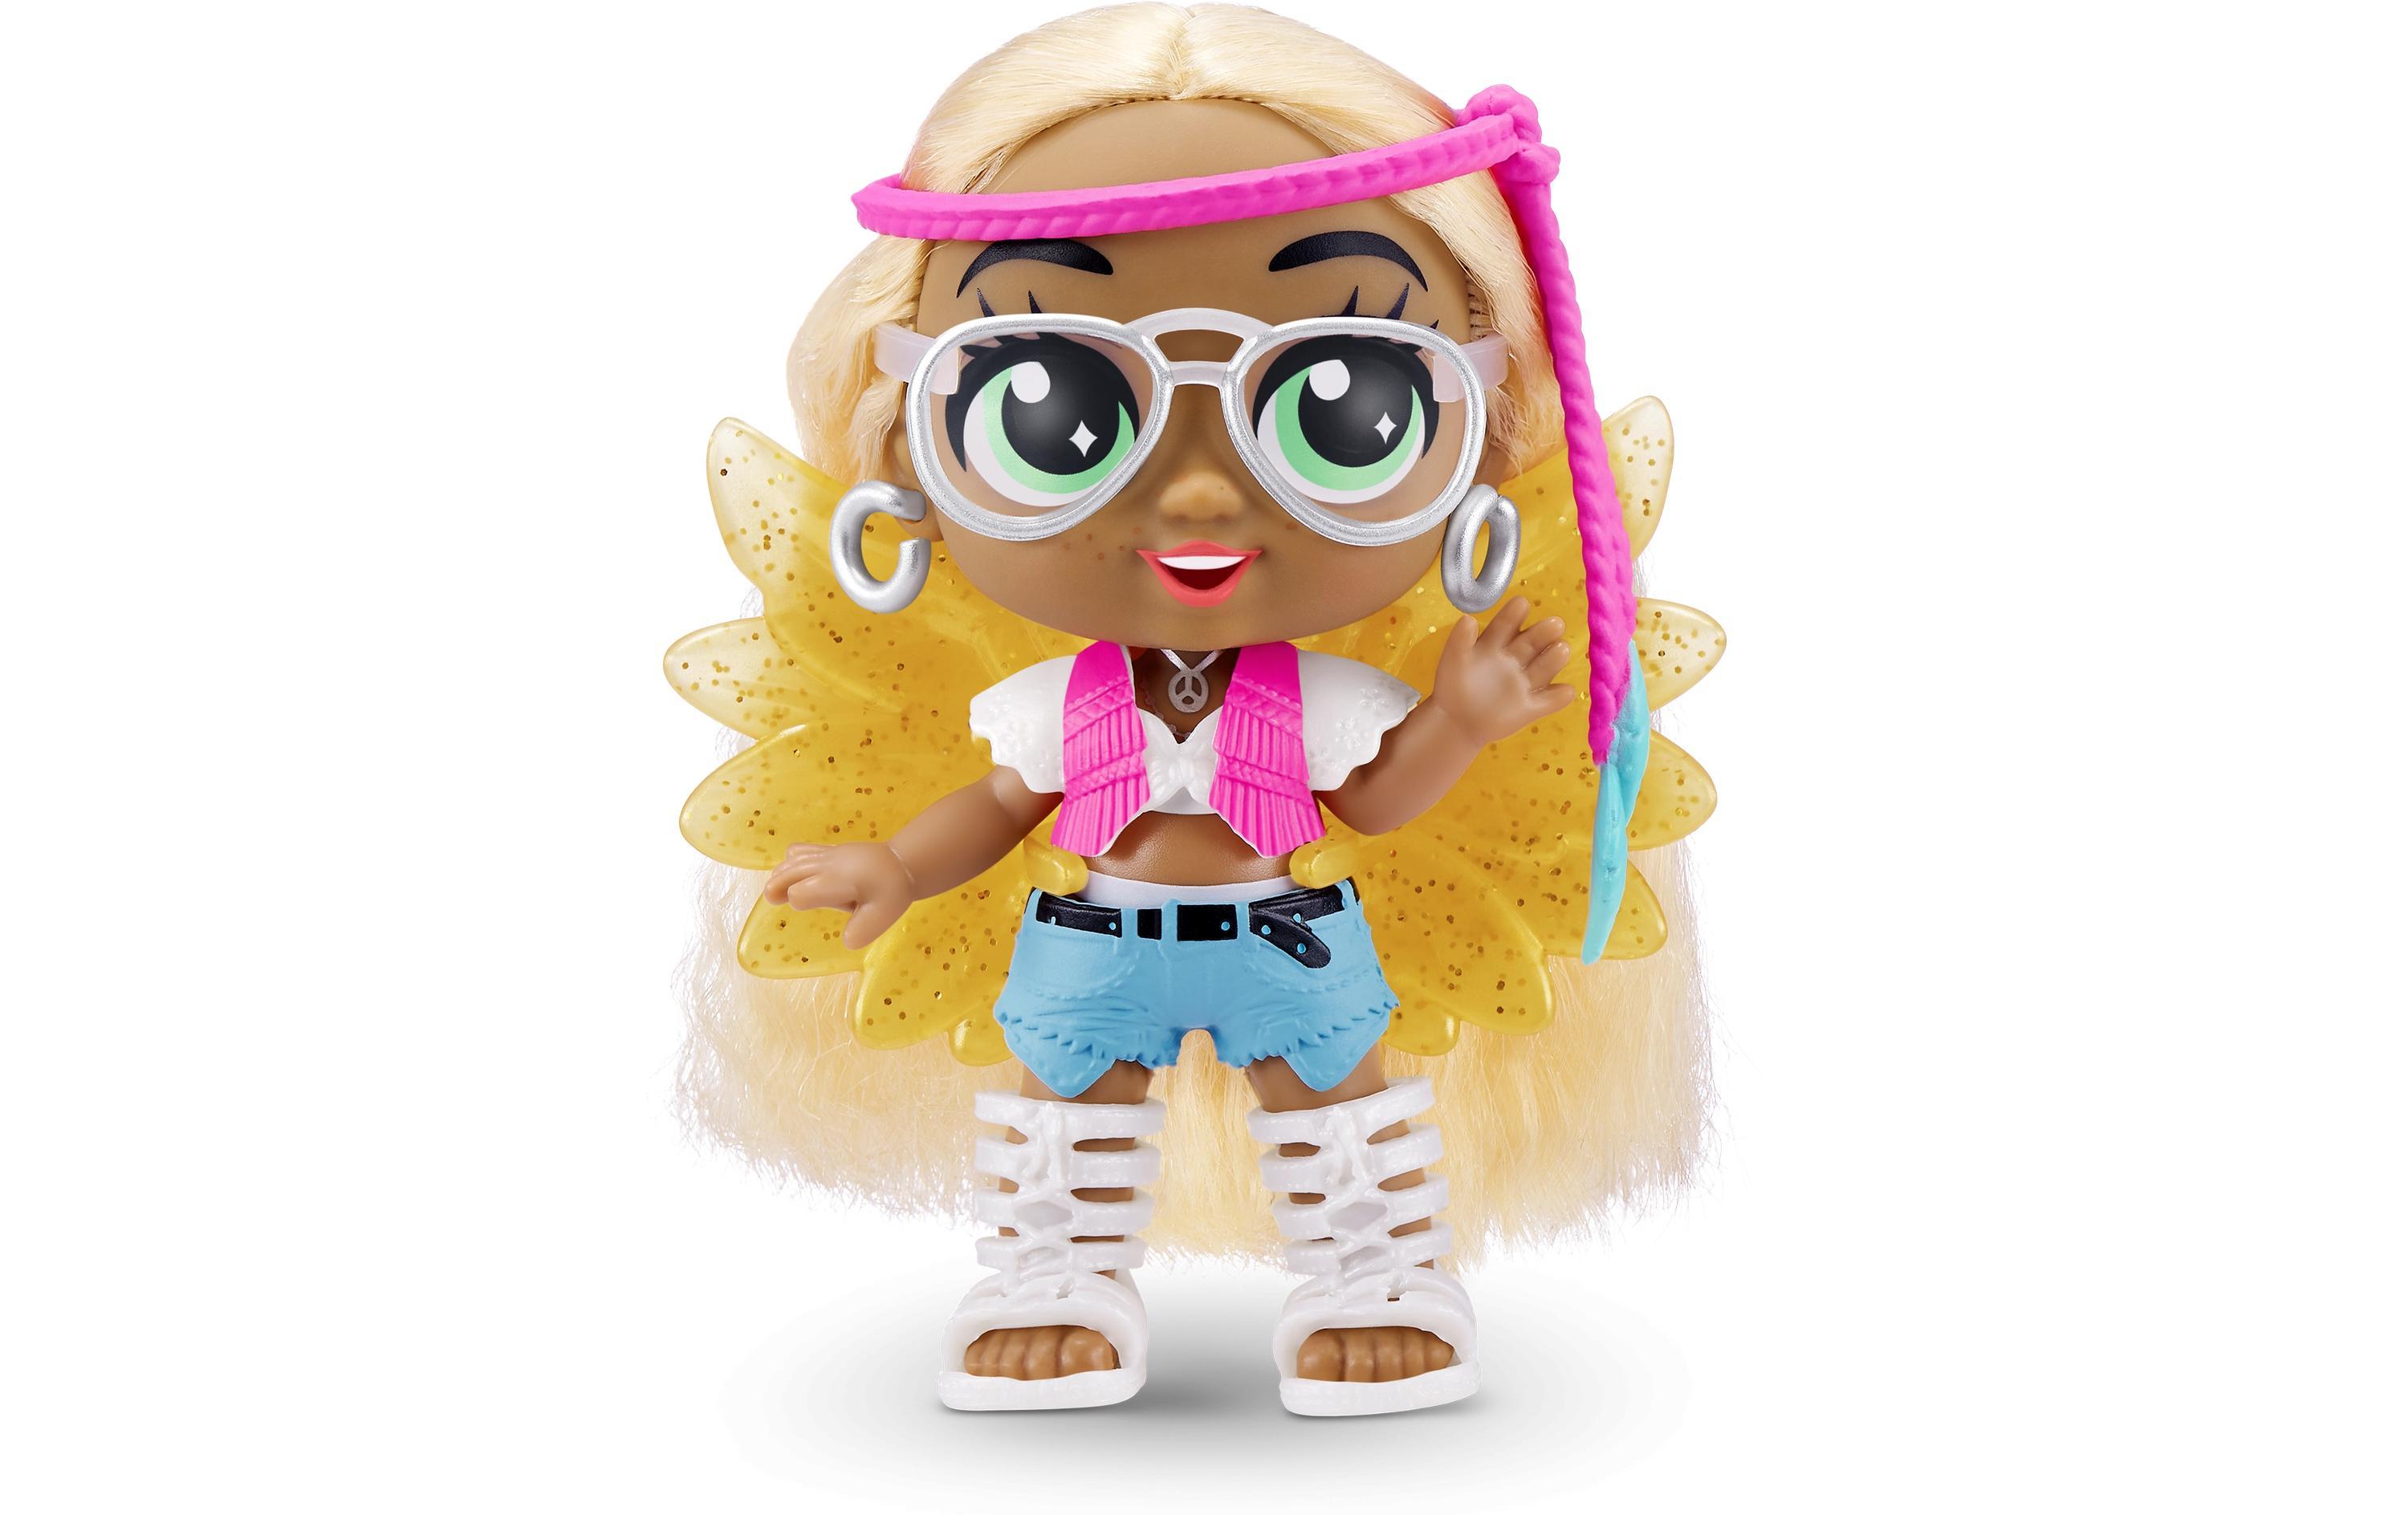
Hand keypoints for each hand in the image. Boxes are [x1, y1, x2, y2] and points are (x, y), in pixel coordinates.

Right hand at [762, 842, 915, 948]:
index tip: (801, 906)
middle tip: (772, 897)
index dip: (799, 900)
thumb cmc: (891, 892)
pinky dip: (790, 863)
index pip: (803, 890)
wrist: (901, 863)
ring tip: (775, 891)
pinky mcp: (827, 851)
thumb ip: (861, 931)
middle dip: (778, 884)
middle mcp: (829, 864)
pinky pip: (801, 851)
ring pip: (794, 859)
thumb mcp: (882, 916)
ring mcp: (827, 855)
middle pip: (792, 871)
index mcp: (839, 881)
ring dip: (781, 874)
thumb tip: (846, 941)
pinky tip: (791, 876)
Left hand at [1428, 596, 1577, 745]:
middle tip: (1556, 623)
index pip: (1505, 625)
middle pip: (1532, 642)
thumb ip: (1459, 641)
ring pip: (1544, 667)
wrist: (1455, 721)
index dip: (1513, 614)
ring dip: (1555, 658)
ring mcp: (1524, 682)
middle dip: (1544, 632)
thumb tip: (1467, 618)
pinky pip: (1549, 701)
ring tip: (1561, 649)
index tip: (1522, 603)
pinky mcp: (1531, 707)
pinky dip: (1559, 696)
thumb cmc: (1453, 685)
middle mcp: (1514, 659)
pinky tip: (1565, 692)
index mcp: (1494, 644)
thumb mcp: (1452, 661)